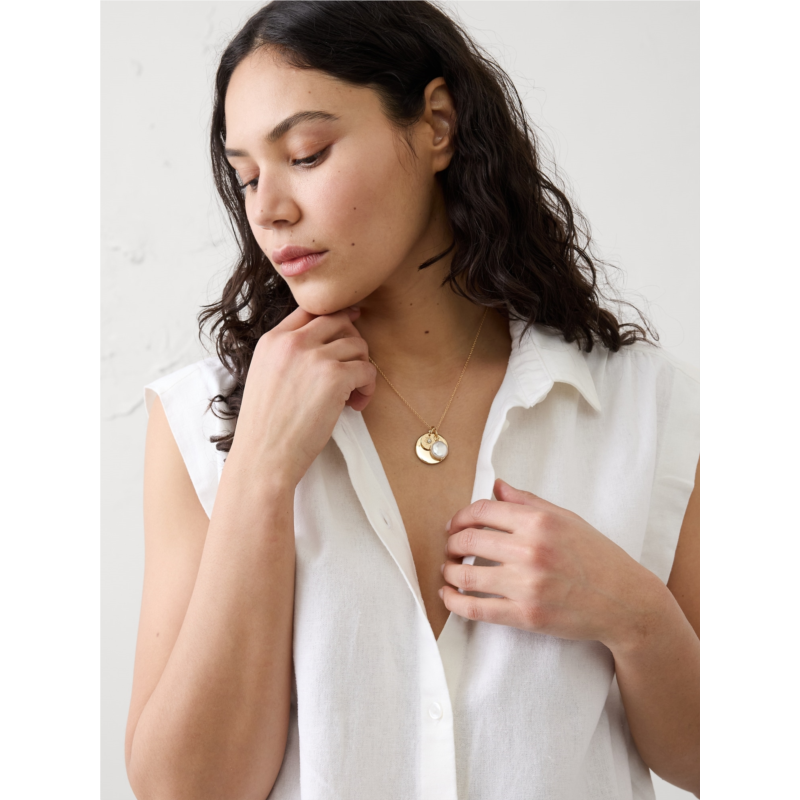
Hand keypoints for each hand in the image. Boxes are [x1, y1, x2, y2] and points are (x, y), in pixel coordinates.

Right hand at [229, 307, 376, 486]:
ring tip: (355, 394)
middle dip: (353, 340)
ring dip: (362, 367)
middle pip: (338, 320)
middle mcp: (293, 342)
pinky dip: (368, 386)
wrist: (263, 457)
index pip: (310, 310)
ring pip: (357, 344)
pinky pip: (367, 369)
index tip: (349, 325)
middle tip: (354, 366)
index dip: (334, 317)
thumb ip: (287, 355)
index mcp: (273, 340)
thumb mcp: (264, 376)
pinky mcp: (335, 377)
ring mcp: (314, 357)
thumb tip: (321, 347)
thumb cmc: (265, 427)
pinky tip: (357, 404)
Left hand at [441, 480, 665, 653]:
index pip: (483, 510)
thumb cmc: (597, 557)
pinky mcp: (526, 615)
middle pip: (469, 539)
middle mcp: (530, 550)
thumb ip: (528, 502)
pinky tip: (449, 596)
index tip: (454, 525)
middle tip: (451, 548)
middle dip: (452, 543)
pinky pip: (476, 608)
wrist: (625, 602)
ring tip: (448, 570)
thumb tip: (497, 485)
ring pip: (466, 574)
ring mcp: (527, 585)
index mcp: (539, 522)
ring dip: (449, 571)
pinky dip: (455, 602)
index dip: (461, 516)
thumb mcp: (566, 519)